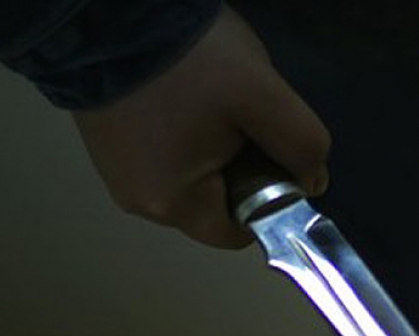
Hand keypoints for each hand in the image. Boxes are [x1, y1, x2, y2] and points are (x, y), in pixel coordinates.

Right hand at [72, 6, 330, 248]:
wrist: (113, 11)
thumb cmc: (192, 60)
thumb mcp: (264, 96)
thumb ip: (301, 145)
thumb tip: (311, 183)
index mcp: (171, 204)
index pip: (238, 231)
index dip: (266, 200)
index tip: (269, 156)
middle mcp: (138, 201)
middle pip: (213, 205)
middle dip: (238, 170)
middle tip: (238, 120)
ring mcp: (117, 174)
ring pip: (190, 180)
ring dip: (210, 151)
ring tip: (209, 105)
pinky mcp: (108, 147)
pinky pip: (164, 158)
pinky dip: (183, 138)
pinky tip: (184, 102)